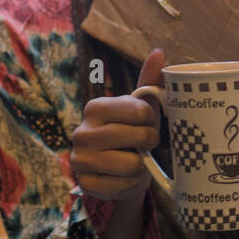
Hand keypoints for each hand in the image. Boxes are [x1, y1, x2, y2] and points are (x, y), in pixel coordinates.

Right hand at [69, 48, 164, 203]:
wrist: (117, 173)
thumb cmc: (131, 134)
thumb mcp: (140, 109)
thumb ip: (149, 82)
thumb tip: (158, 52)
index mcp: (95, 107)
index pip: (141, 110)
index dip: (152, 120)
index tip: (147, 123)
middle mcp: (81, 132)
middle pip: (139, 137)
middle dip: (150, 142)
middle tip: (145, 144)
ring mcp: (80, 160)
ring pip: (133, 164)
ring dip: (141, 165)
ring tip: (134, 160)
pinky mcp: (86, 185)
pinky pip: (124, 186)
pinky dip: (131, 184)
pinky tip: (124, 177)